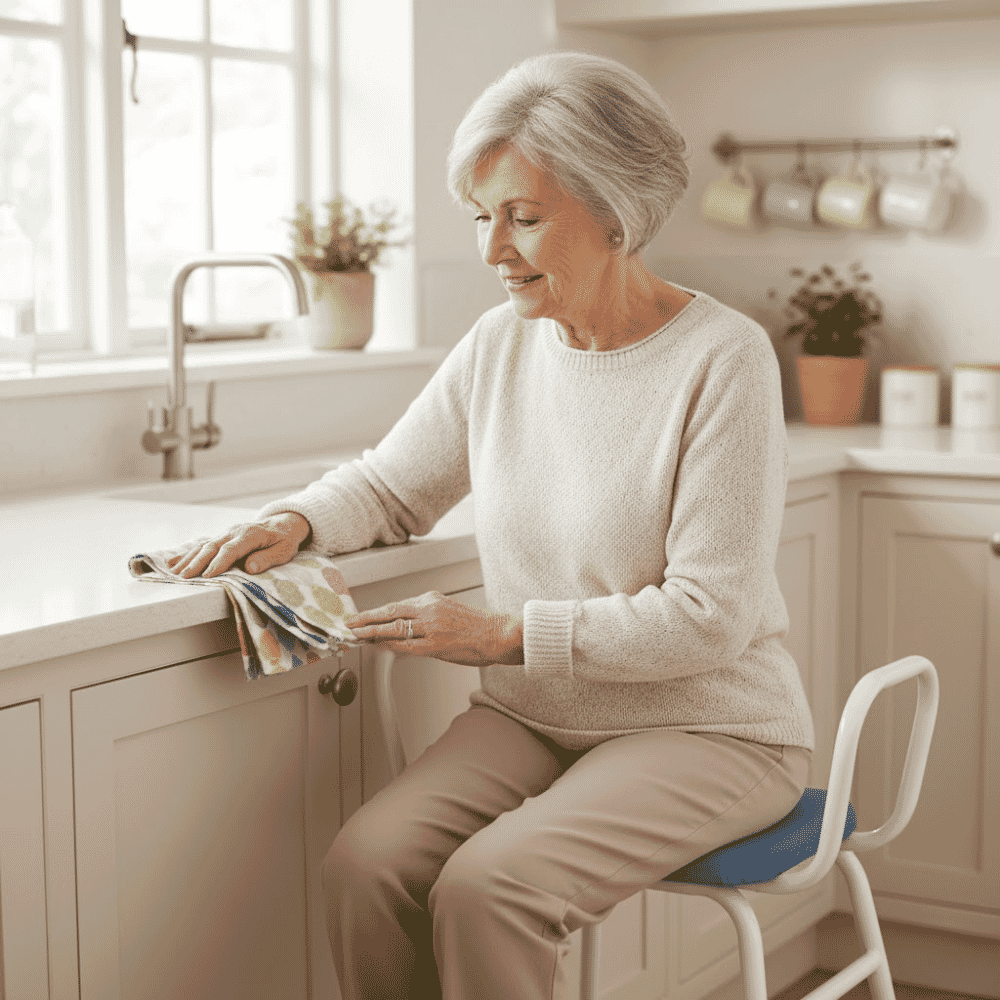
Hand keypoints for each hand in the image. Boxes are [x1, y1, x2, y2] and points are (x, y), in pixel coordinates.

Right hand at [166, 511, 311, 578]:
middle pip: (212, 547)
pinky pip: (202, 544)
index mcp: (251, 534)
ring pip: (204, 545)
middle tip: (185, 577)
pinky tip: (173, 562)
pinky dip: (188, 553)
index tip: (208, 576)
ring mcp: (226, 533)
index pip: (232, 549)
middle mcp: (235, 531)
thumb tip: (250, 568)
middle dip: (197, 562)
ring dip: (189, 559)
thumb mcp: (284, 550)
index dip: (219, 562)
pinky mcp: (222, 537)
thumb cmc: (284, 540)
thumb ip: (268, 558)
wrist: (283, 523)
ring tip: (175, 573)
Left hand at [344, 591, 523, 667]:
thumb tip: (405, 626)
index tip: (361, 616)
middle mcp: (430, 609)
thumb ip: (427, 616)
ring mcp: (432, 627)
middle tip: (349, 624)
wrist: (499, 634)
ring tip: (356, 636)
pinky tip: (378, 647)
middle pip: (390, 612)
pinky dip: (390, 646)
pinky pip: (407, 645)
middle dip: (367, 619)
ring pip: (395, 628)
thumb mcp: (449, 611)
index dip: (376, 612)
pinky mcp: (436, 644)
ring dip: (372, 633)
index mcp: (433, 599)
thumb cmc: (478, 626)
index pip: (397, 605)